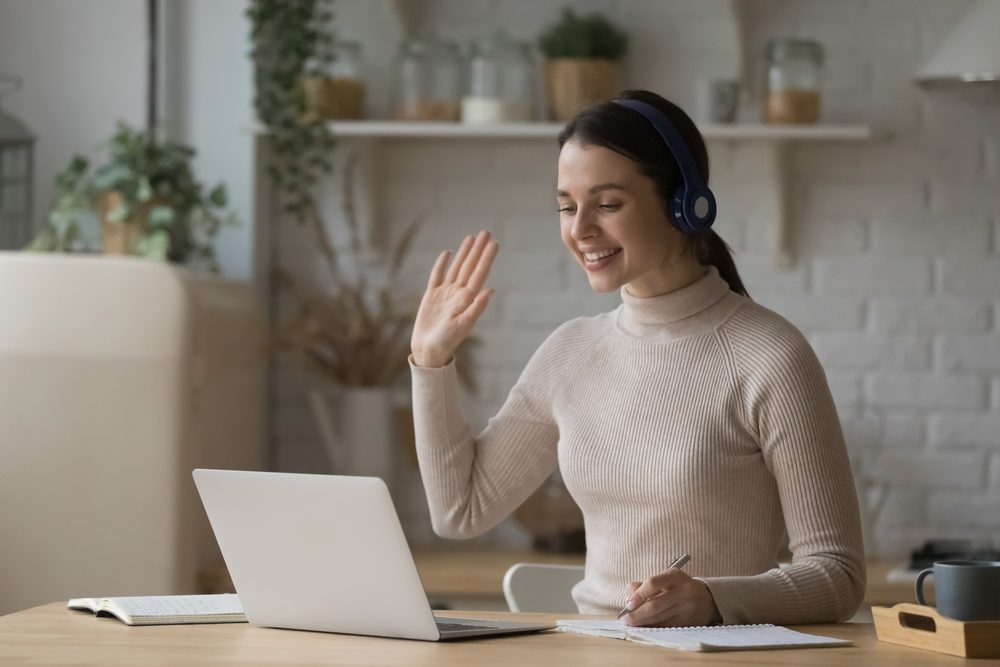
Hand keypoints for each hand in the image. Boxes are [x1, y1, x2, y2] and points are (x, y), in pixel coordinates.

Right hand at [410, 230, 498, 367]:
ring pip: (456, 268)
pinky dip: (442, 264)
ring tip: (471, 238)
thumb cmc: (447, 342)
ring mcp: (445, 294)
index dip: (486, 258)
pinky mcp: (431, 296)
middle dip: (478, 249)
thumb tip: (491, 290)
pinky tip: (448, 253)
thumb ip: (477, 308)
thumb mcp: (463, 326)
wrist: (429, 352)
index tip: (494, 243)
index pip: (479, 273)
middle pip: (470, 266)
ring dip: (464, 253)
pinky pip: (437, 276)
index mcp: (467, 299)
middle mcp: (458, 293)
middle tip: (486, 232)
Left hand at [621, 568, 721, 627]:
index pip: (653, 583)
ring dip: (643, 622)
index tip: (628, 604)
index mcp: (675, 576)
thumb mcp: (666, 579)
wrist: (708, 600)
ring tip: (632, 624)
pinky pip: (667, 627)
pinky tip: (645, 627)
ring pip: (660, 618)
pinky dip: (653, 627)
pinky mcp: (689, 622)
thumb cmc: (679, 588)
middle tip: (625, 618)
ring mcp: (687, 608)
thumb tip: (629, 593)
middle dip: (637, 614)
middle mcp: (683, 591)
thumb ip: (645, 585)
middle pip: (655, 605)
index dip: (638, 595)